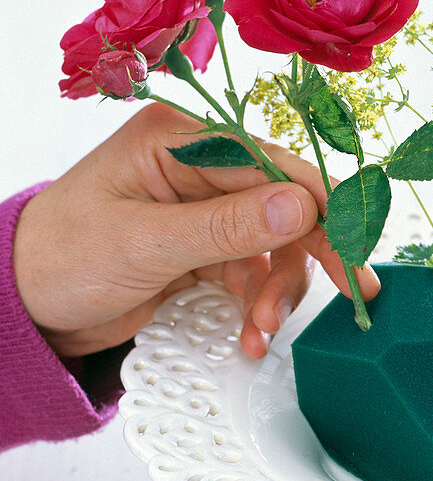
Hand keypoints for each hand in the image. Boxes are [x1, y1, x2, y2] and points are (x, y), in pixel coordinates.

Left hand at [12, 103, 378, 358]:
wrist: (24, 307)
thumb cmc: (61, 259)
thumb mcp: (144, 244)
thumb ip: (226, 226)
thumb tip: (301, 207)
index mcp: (182, 142)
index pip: (274, 167)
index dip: (320, 211)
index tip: (351, 255)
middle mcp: (200, 169)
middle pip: (285, 206)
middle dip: (308, 257)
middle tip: (350, 296)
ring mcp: (204, 213)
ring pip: (275, 247)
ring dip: (279, 292)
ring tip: (260, 333)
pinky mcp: (204, 252)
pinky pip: (252, 275)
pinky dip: (258, 307)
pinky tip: (249, 338)